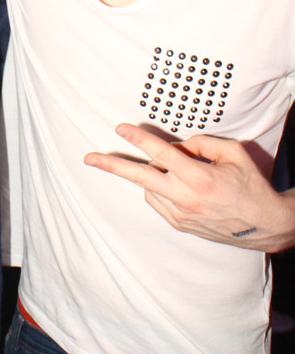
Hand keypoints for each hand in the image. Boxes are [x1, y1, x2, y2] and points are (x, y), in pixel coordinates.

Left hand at [84, 123, 294, 251]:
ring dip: (152, 175)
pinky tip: (177, 185)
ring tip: (175, 171)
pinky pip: (159, 201)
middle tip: (89, 158)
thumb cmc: (251, 186)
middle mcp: (186, 198)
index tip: (121, 127)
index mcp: (199, 178)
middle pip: (140, 177)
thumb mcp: (234, 154)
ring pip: (149, 189)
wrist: (264, 226)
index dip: (138, 138)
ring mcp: (181, 214)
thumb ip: (203, 144)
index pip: (160, 153)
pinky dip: (161, 190)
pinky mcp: (180, 225)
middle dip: (112, 165)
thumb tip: (178, 146)